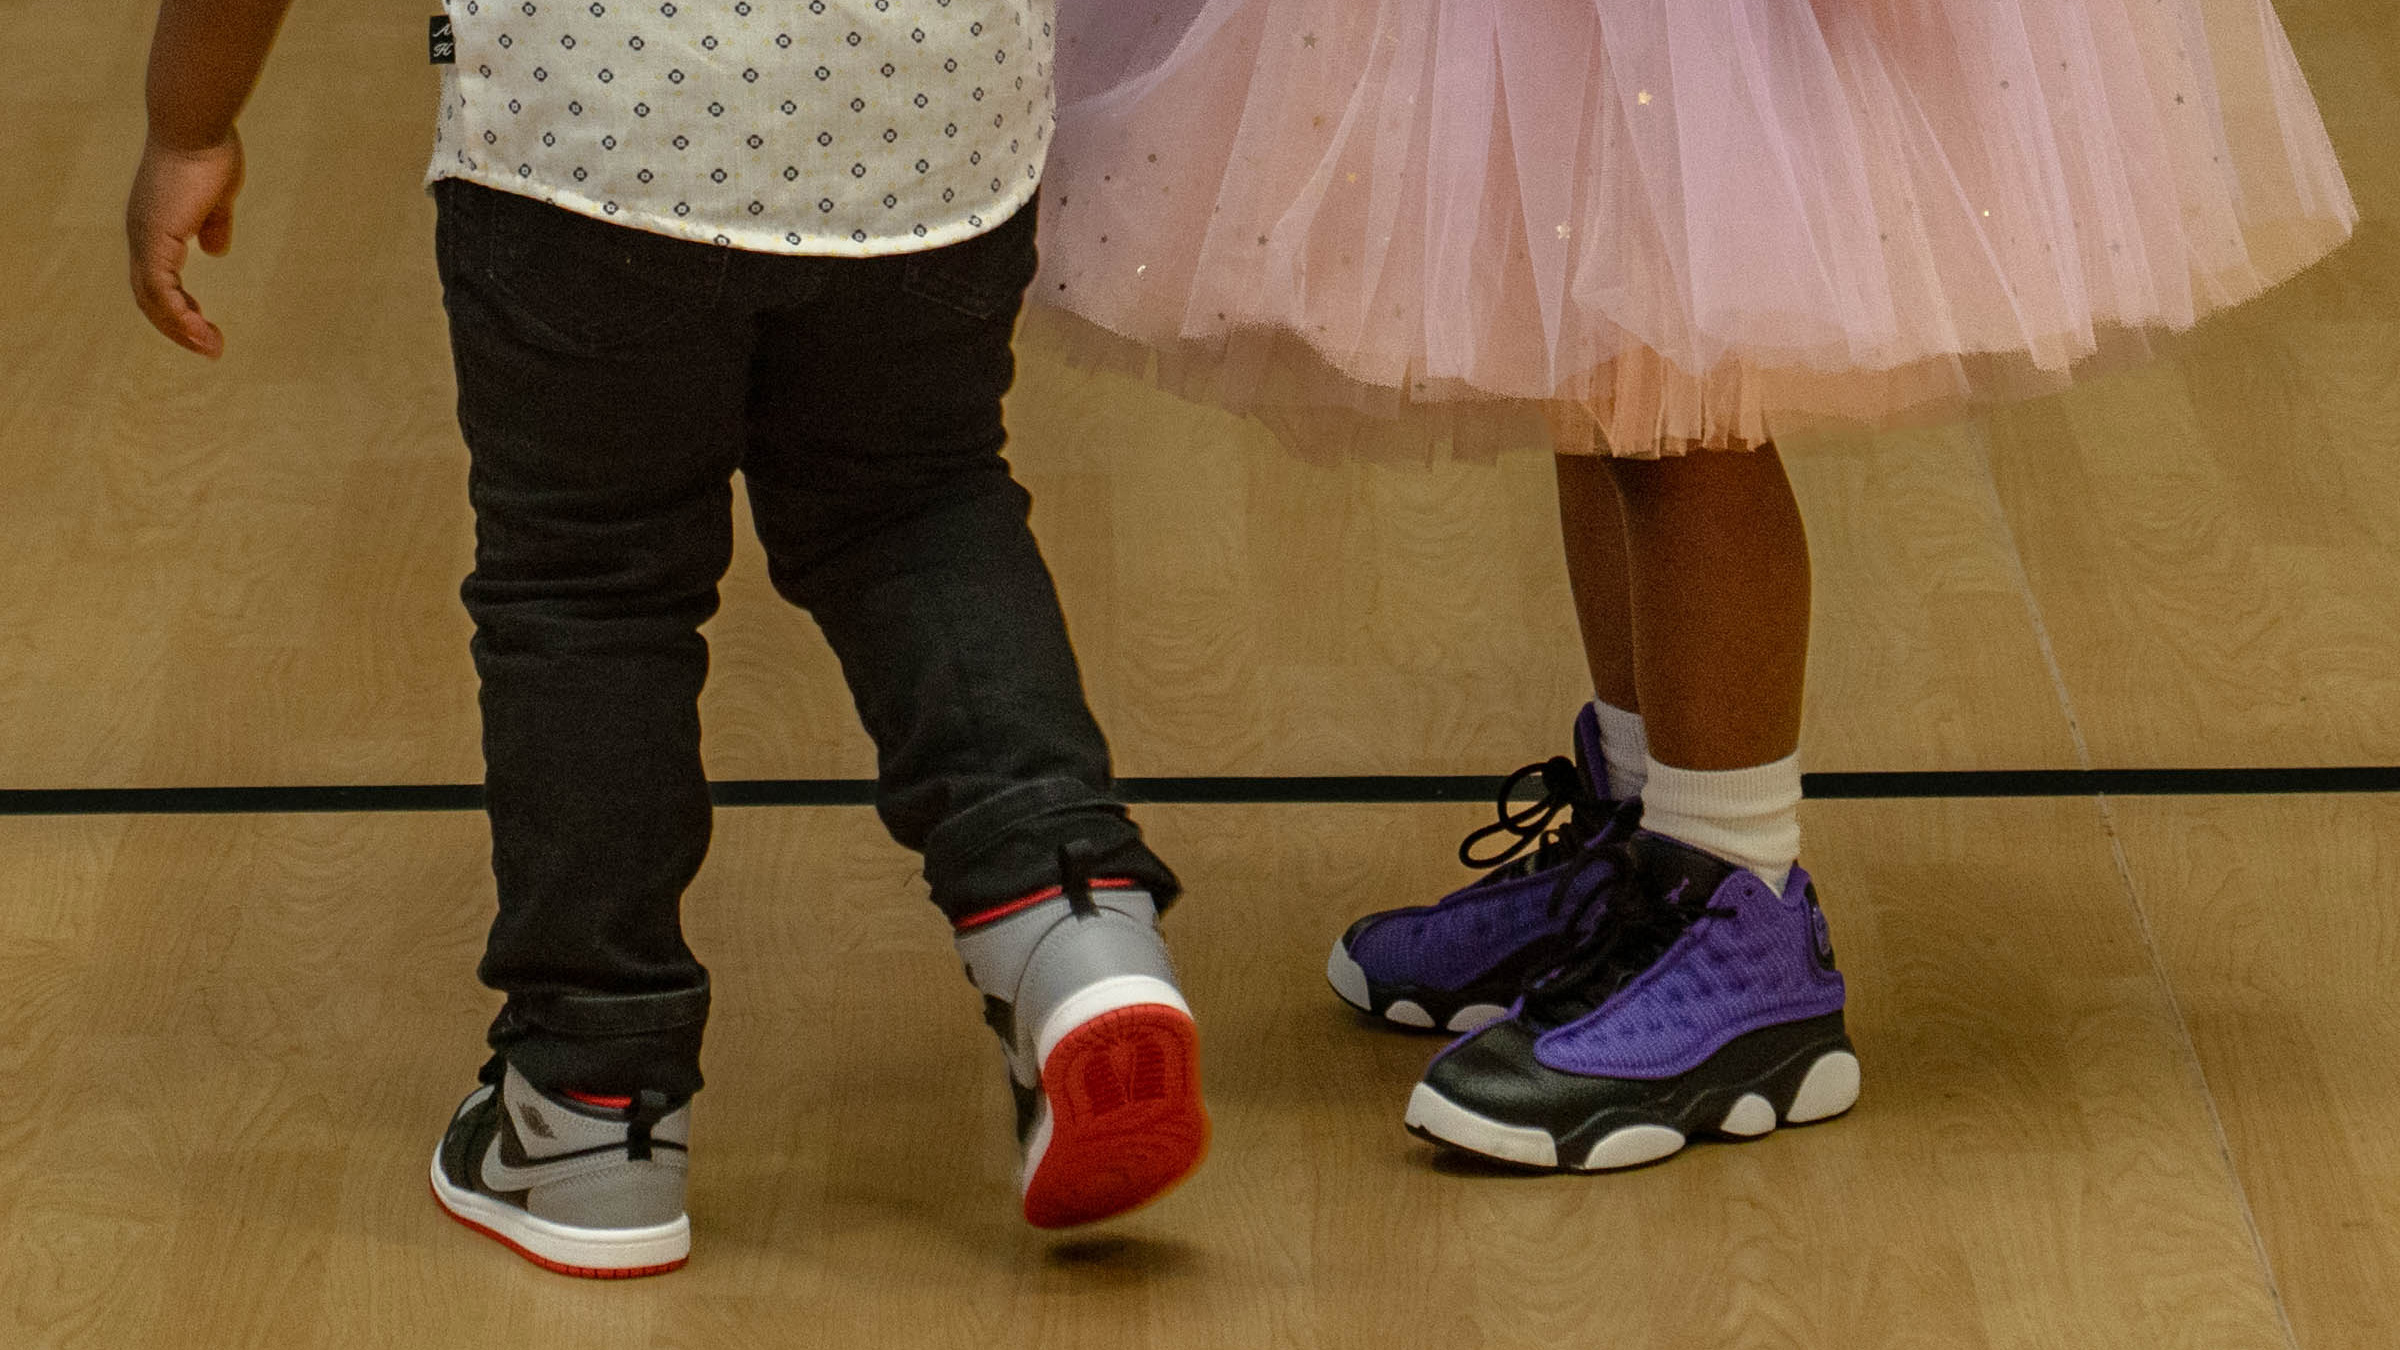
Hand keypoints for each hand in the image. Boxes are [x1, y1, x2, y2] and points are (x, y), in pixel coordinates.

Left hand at [126, 130, 245, 358]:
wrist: (195, 127)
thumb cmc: (207, 152)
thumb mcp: (216, 197)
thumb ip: (214, 224)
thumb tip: (216, 250)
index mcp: (153, 226)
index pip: (156, 279)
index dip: (180, 307)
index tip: (208, 327)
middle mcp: (141, 235)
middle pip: (149, 298)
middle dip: (179, 328)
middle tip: (212, 348)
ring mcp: (144, 239)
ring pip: (153, 301)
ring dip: (182, 330)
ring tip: (213, 347)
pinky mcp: (154, 242)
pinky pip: (162, 292)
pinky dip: (180, 317)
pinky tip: (203, 330)